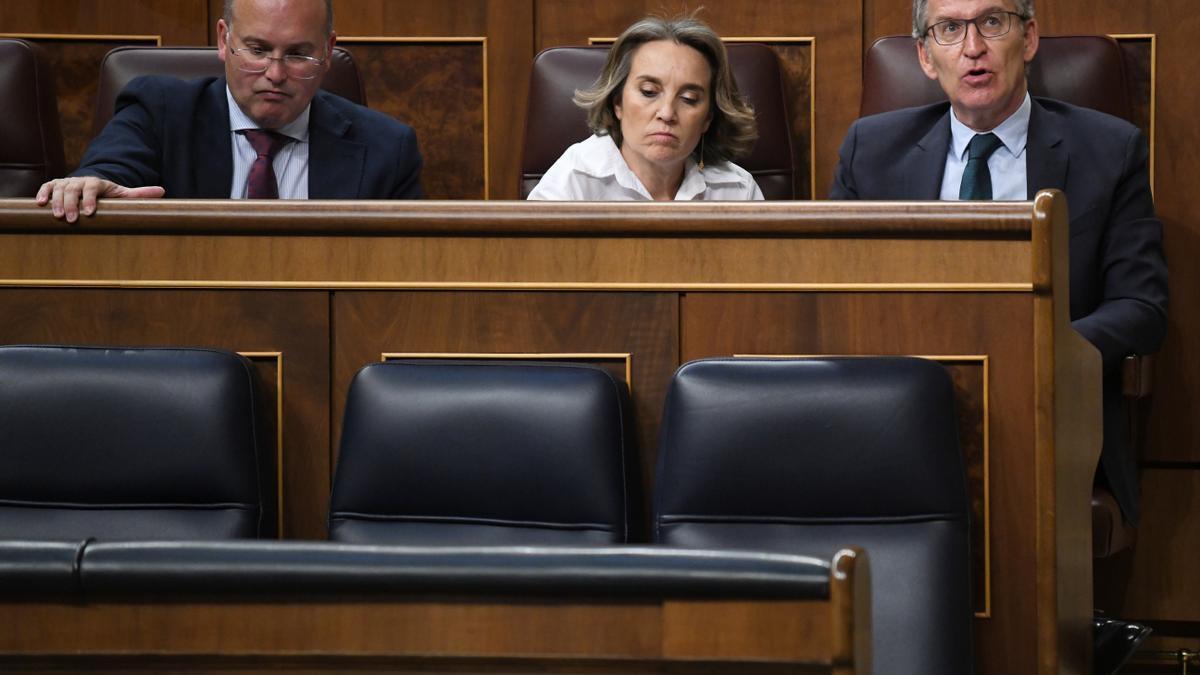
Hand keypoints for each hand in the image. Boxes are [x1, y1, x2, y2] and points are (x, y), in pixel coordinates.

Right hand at [36, 177, 164, 221]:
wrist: (90, 185)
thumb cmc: (108, 194)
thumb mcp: (123, 193)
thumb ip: (140, 194)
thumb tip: (162, 191)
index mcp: (97, 182)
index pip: (93, 187)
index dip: (91, 199)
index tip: (90, 213)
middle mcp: (80, 180)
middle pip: (74, 189)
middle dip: (73, 203)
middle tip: (73, 219)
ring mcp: (66, 182)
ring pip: (59, 189)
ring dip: (58, 202)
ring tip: (58, 216)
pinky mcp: (55, 185)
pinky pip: (47, 187)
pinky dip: (42, 193)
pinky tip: (39, 204)